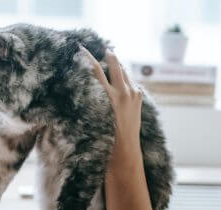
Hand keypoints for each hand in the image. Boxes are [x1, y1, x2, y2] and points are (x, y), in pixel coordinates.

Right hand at [80, 47, 142, 169]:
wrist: (125, 150)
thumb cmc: (104, 137)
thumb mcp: (94, 115)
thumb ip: (93, 96)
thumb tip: (87, 82)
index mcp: (108, 97)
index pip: (95, 69)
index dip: (87, 57)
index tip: (81, 48)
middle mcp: (122, 92)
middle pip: (114, 64)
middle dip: (108, 55)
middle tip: (103, 48)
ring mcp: (133, 93)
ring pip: (124, 71)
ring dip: (117, 65)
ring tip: (110, 59)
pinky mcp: (138, 97)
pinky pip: (130, 81)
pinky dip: (124, 77)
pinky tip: (119, 77)